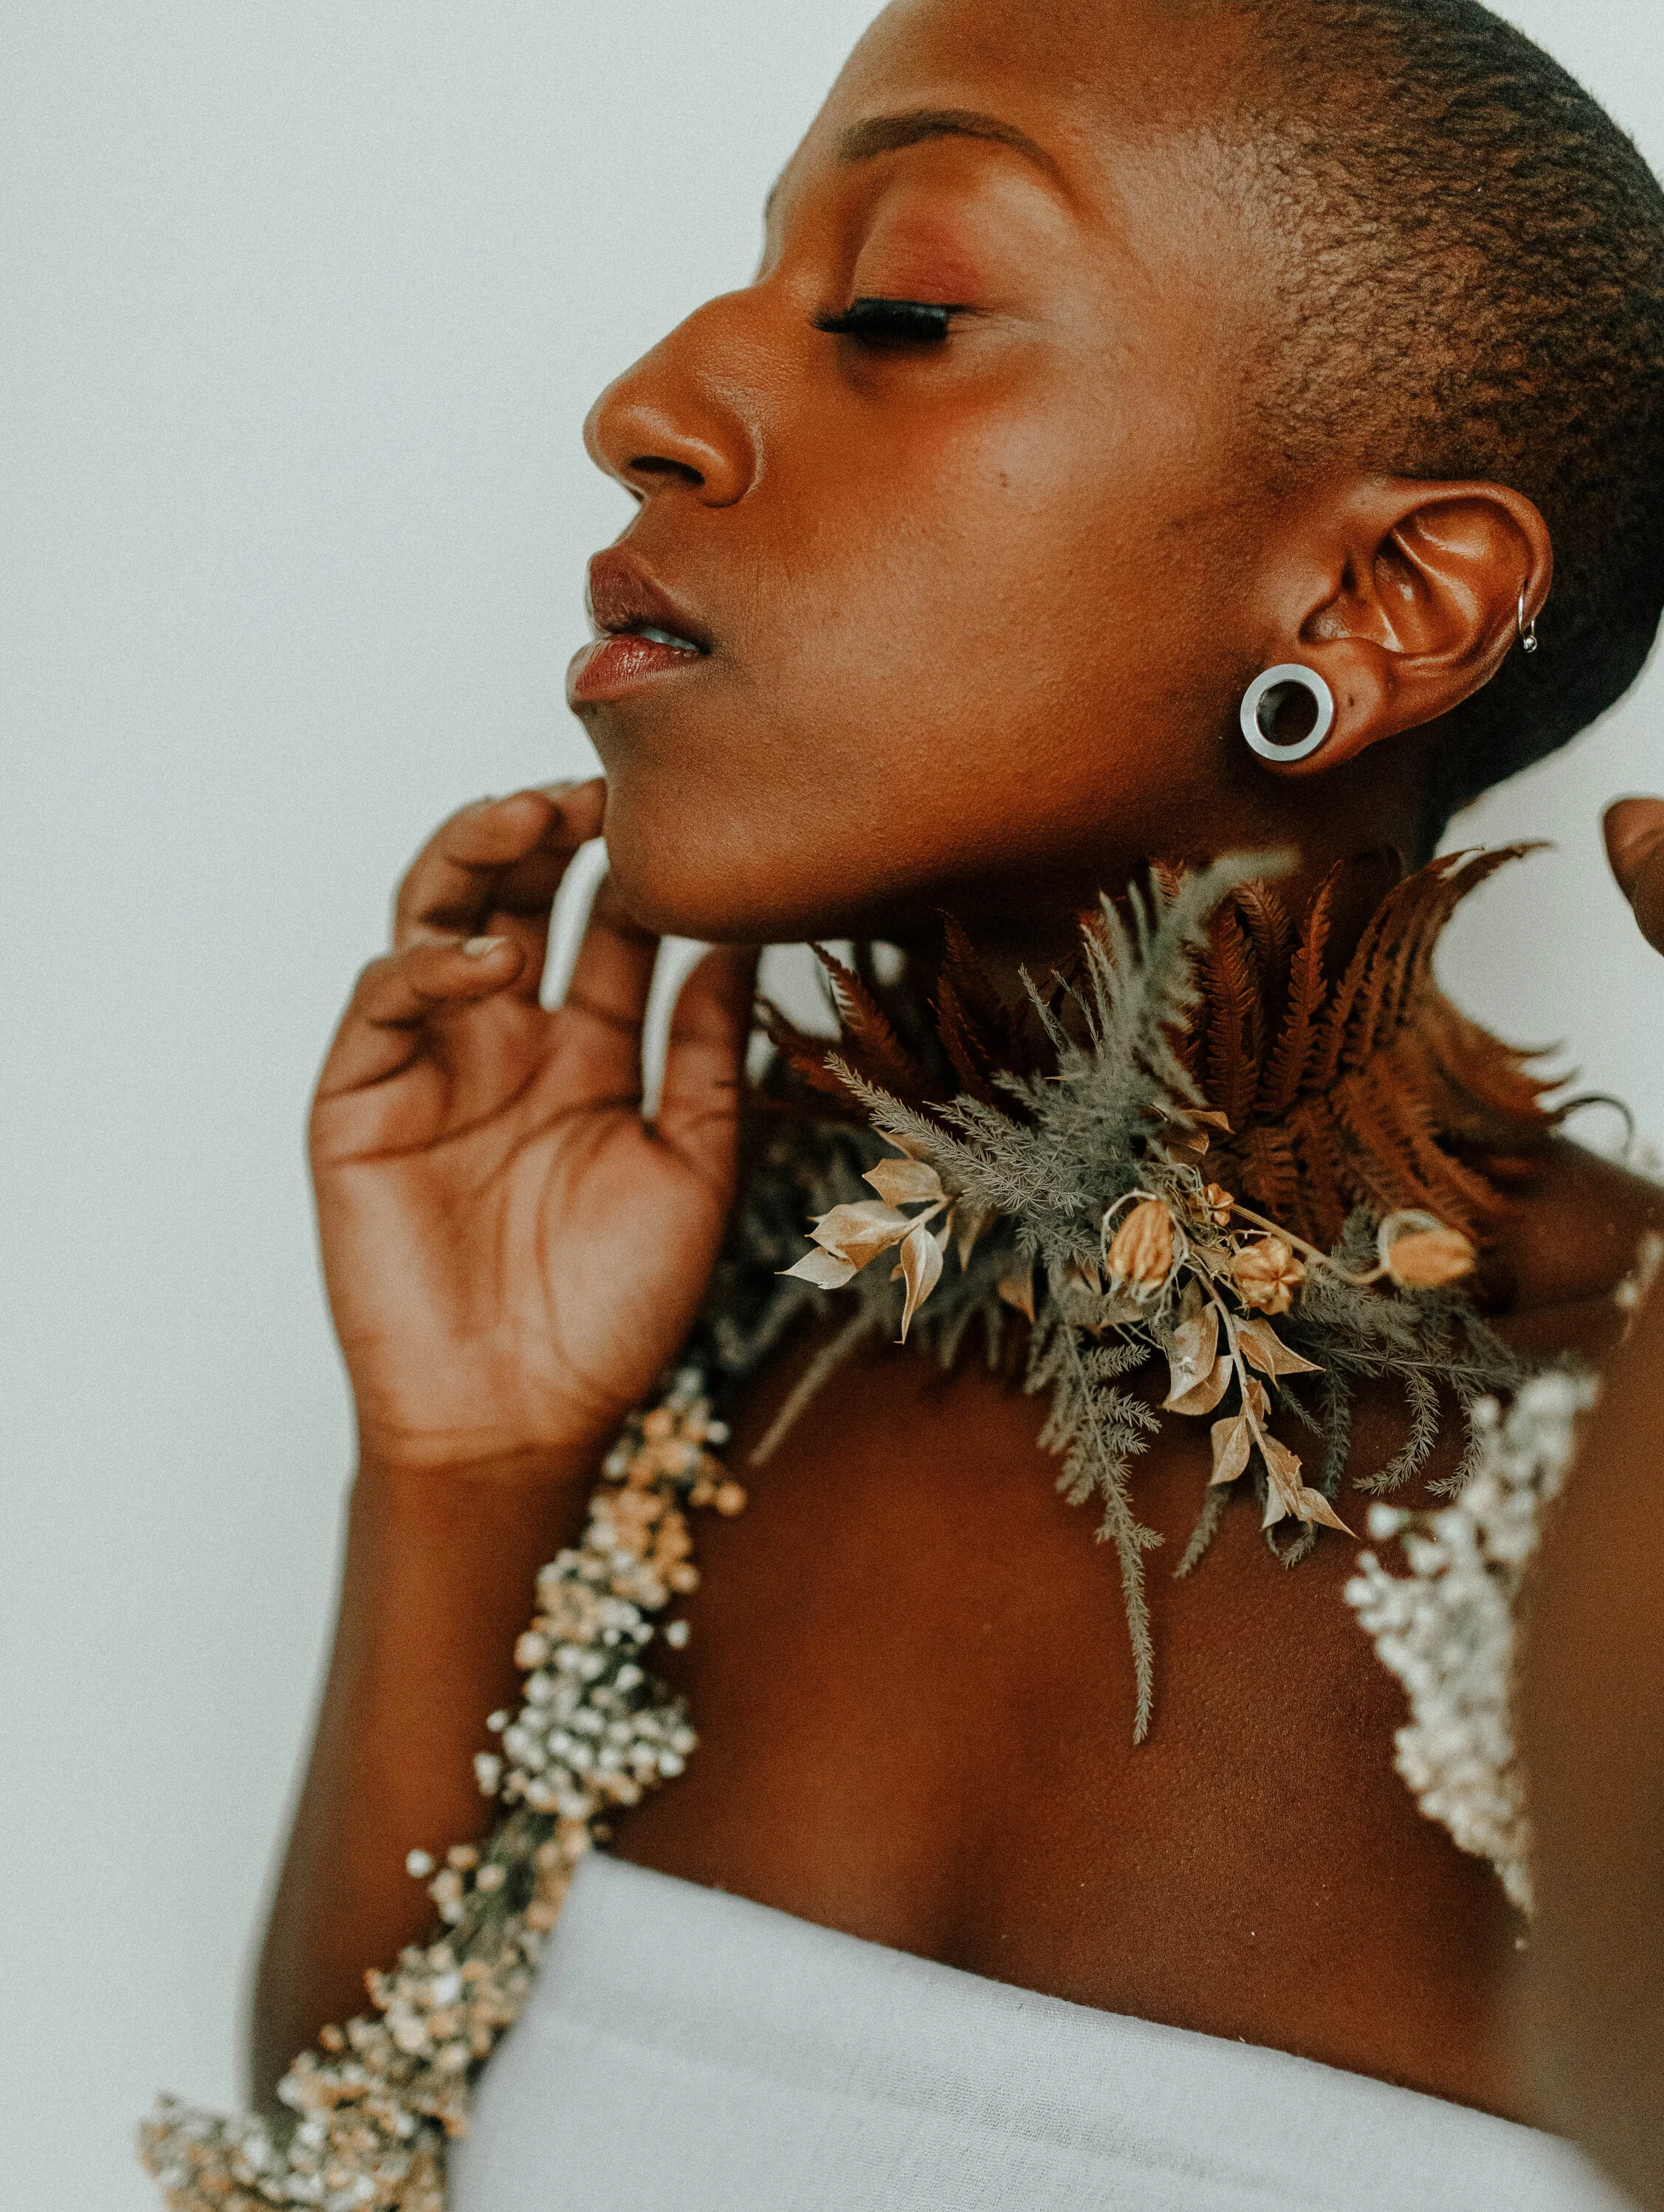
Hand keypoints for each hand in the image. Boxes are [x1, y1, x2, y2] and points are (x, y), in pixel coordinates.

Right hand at [311, 778, 757, 1471]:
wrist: (521, 1421)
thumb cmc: (609, 1312)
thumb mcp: (691, 1166)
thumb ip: (710, 1052)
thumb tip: (751, 935)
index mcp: (584, 1052)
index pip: (606, 925)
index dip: (637, 864)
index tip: (687, 806)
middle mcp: (503, 1041)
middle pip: (514, 895)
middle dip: (549, 830)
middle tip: (601, 786)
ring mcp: (427, 1065)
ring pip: (433, 919)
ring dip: (478, 859)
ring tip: (534, 821)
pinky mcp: (359, 1103)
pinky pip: (381, 1005)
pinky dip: (427, 965)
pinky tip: (491, 960)